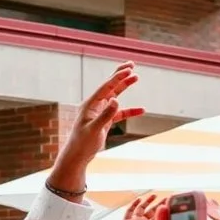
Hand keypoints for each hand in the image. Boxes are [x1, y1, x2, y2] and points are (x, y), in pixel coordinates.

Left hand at [50, 62, 140, 196]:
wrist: (77, 156)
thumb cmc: (82, 143)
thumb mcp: (94, 129)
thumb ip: (106, 115)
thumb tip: (116, 100)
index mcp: (90, 104)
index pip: (106, 87)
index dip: (118, 77)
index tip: (130, 69)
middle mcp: (94, 105)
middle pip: (110, 86)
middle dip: (120, 75)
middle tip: (132, 64)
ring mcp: (99, 112)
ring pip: (115, 95)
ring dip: (125, 86)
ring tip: (136, 77)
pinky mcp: (104, 121)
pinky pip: (119, 113)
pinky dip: (130, 110)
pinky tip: (142, 110)